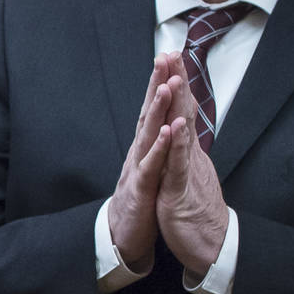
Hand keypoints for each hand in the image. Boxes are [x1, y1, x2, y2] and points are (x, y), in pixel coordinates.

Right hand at [108, 53, 184, 271]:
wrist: (123, 236)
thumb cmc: (140, 201)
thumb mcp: (151, 168)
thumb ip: (157, 143)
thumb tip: (164, 120)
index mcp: (145, 147)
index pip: (154, 110)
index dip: (161, 83)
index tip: (170, 57)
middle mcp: (139, 152)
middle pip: (148, 113)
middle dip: (156, 84)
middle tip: (164, 57)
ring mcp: (138, 169)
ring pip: (148, 135)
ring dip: (157, 110)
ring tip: (166, 86)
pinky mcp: (140, 189)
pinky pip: (151, 166)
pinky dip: (160, 148)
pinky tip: (169, 132)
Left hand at [153, 70, 229, 276]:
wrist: (212, 246)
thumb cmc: (197, 212)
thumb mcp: (186, 175)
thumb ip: (182, 153)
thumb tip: (181, 132)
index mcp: (186, 152)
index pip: (180, 111)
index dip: (175, 85)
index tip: (169, 58)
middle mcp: (189, 156)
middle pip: (183, 112)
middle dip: (177, 82)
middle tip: (171, 52)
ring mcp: (187, 171)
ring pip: (182, 133)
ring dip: (178, 106)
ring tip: (174, 78)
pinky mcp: (182, 191)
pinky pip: (180, 165)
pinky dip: (177, 145)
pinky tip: (176, 126)